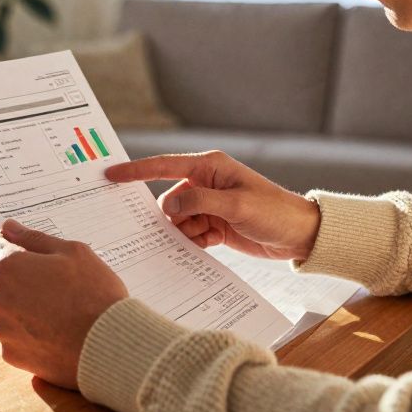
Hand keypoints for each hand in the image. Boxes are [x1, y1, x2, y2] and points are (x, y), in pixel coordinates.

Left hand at [0, 219, 127, 389]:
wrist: (109, 346)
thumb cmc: (94, 293)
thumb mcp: (73, 252)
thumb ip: (35, 238)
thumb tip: (8, 228)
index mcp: (8, 266)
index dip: (15, 246)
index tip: (33, 255)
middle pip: (3, 280)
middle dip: (23, 280)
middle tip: (58, 287)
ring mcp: (2, 329)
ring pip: (8, 310)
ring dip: (25, 309)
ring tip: (61, 313)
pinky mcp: (11, 355)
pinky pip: (16, 337)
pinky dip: (31, 334)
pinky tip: (57, 334)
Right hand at [105, 151, 320, 260]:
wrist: (300, 235)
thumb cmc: (274, 212)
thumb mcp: (236, 206)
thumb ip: (200, 202)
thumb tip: (168, 206)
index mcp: (209, 167)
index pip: (164, 167)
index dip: (136, 171)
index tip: (111, 174)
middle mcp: (206, 183)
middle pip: (169, 200)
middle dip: (172, 218)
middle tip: (188, 229)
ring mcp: (209, 205)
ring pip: (178, 221)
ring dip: (186, 233)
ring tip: (208, 237)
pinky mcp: (214, 225)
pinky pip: (190, 234)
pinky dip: (194, 241)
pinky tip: (210, 244)